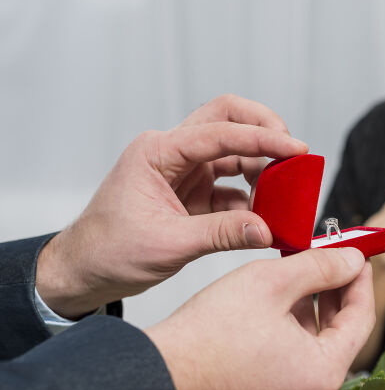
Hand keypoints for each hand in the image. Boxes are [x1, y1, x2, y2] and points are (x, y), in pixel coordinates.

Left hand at [36, 94, 307, 317]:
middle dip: (263, 129)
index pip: (219, 132)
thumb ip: (221, 234)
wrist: (85, 270)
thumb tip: (267, 230)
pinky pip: (230, 186)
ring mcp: (183, 172)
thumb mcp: (169, 244)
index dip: (262, 139)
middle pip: (226, 119)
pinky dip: (251, 197)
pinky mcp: (192, 192)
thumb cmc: (109, 251)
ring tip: (285, 190)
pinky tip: (265, 214)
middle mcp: (172, 154)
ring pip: (232, 151)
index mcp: (157, 153)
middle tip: (293, 150)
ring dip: (261, 166)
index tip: (295, 148)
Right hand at [145, 247, 374, 389]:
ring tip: (300, 277)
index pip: (361, 318)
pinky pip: (293, 365)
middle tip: (329, 261)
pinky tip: (279, 307)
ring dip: (311, 312)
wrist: (158, 376)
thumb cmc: (205, 336)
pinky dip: (292, 335)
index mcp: (322, 373)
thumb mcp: (270, 282)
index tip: (356, 257)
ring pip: (314, 349)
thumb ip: (319, 267)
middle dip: (334, 293)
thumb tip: (350, 260)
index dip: (359, 280)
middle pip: (338, 335)